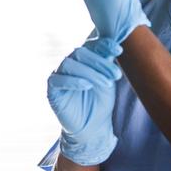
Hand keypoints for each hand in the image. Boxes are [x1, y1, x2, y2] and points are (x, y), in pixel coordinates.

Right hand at [47, 39, 123, 165]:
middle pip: (81, 52)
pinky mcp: (51, 89)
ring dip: (90, 72)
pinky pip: (57, 80)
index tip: (118, 50)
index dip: (103, 45)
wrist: (93, 126)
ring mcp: (58, 74)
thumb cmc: (101, 101)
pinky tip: (87, 86)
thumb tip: (114, 44)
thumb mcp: (107, 79)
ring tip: (107, 84)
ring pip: (69, 63)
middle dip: (100, 62)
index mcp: (82, 58)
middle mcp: (69, 62)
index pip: (90, 45)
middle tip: (116, 75)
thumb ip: (107, 62)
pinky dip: (73, 81)